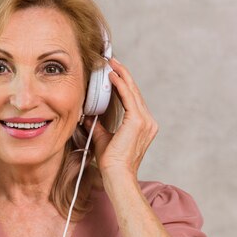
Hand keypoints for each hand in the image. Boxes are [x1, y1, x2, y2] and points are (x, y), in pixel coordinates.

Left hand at [84, 57, 157, 180]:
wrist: (117, 175)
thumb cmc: (111, 162)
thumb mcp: (103, 138)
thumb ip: (98, 124)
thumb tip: (88, 114)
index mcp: (143, 126)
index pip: (133, 99)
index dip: (123, 84)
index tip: (113, 73)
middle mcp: (148, 122)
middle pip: (134, 92)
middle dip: (123, 75)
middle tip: (112, 61)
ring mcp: (145, 121)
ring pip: (132, 92)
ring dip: (121, 76)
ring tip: (111, 63)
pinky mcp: (138, 121)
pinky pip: (128, 98)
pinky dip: (120, 85)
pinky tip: (111, 76)